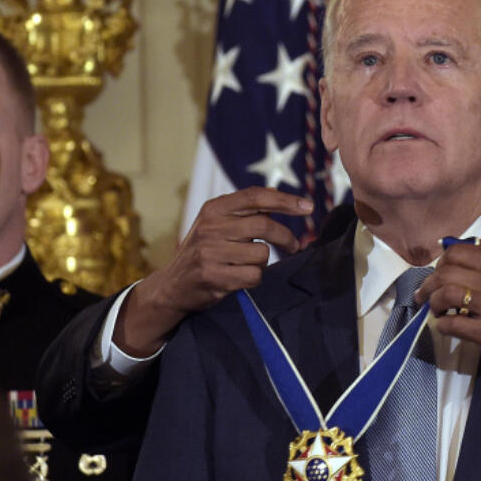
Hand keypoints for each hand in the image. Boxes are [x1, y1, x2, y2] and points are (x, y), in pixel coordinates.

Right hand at [115, 187, 312, 355]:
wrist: (172, 284)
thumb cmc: (203, 250)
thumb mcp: (216, 223)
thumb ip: (243, 210)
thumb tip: (278, 195)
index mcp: (214, 209)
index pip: (255, 197)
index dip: (285, 200)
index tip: (308, 207)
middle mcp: (211, 227)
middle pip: (264, 225)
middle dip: (285, 237)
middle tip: (294, 246)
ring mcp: (210, 252)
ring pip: (261, 254)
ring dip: (263, 262)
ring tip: (248, 264)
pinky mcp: (213, 275)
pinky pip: (254, 276)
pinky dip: (255, 278)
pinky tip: (240, 278)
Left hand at [414, 242, 480, 392]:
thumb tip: (471, 245)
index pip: (458, 252)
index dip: (440, 263)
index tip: (438, 275)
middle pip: (446, 272)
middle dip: (429, 284)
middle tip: (426, 295)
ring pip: (446, 294)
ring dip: (433, 303)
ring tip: (435, 311)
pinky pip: (453, 324)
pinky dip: (442, 325)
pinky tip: (445, 326)